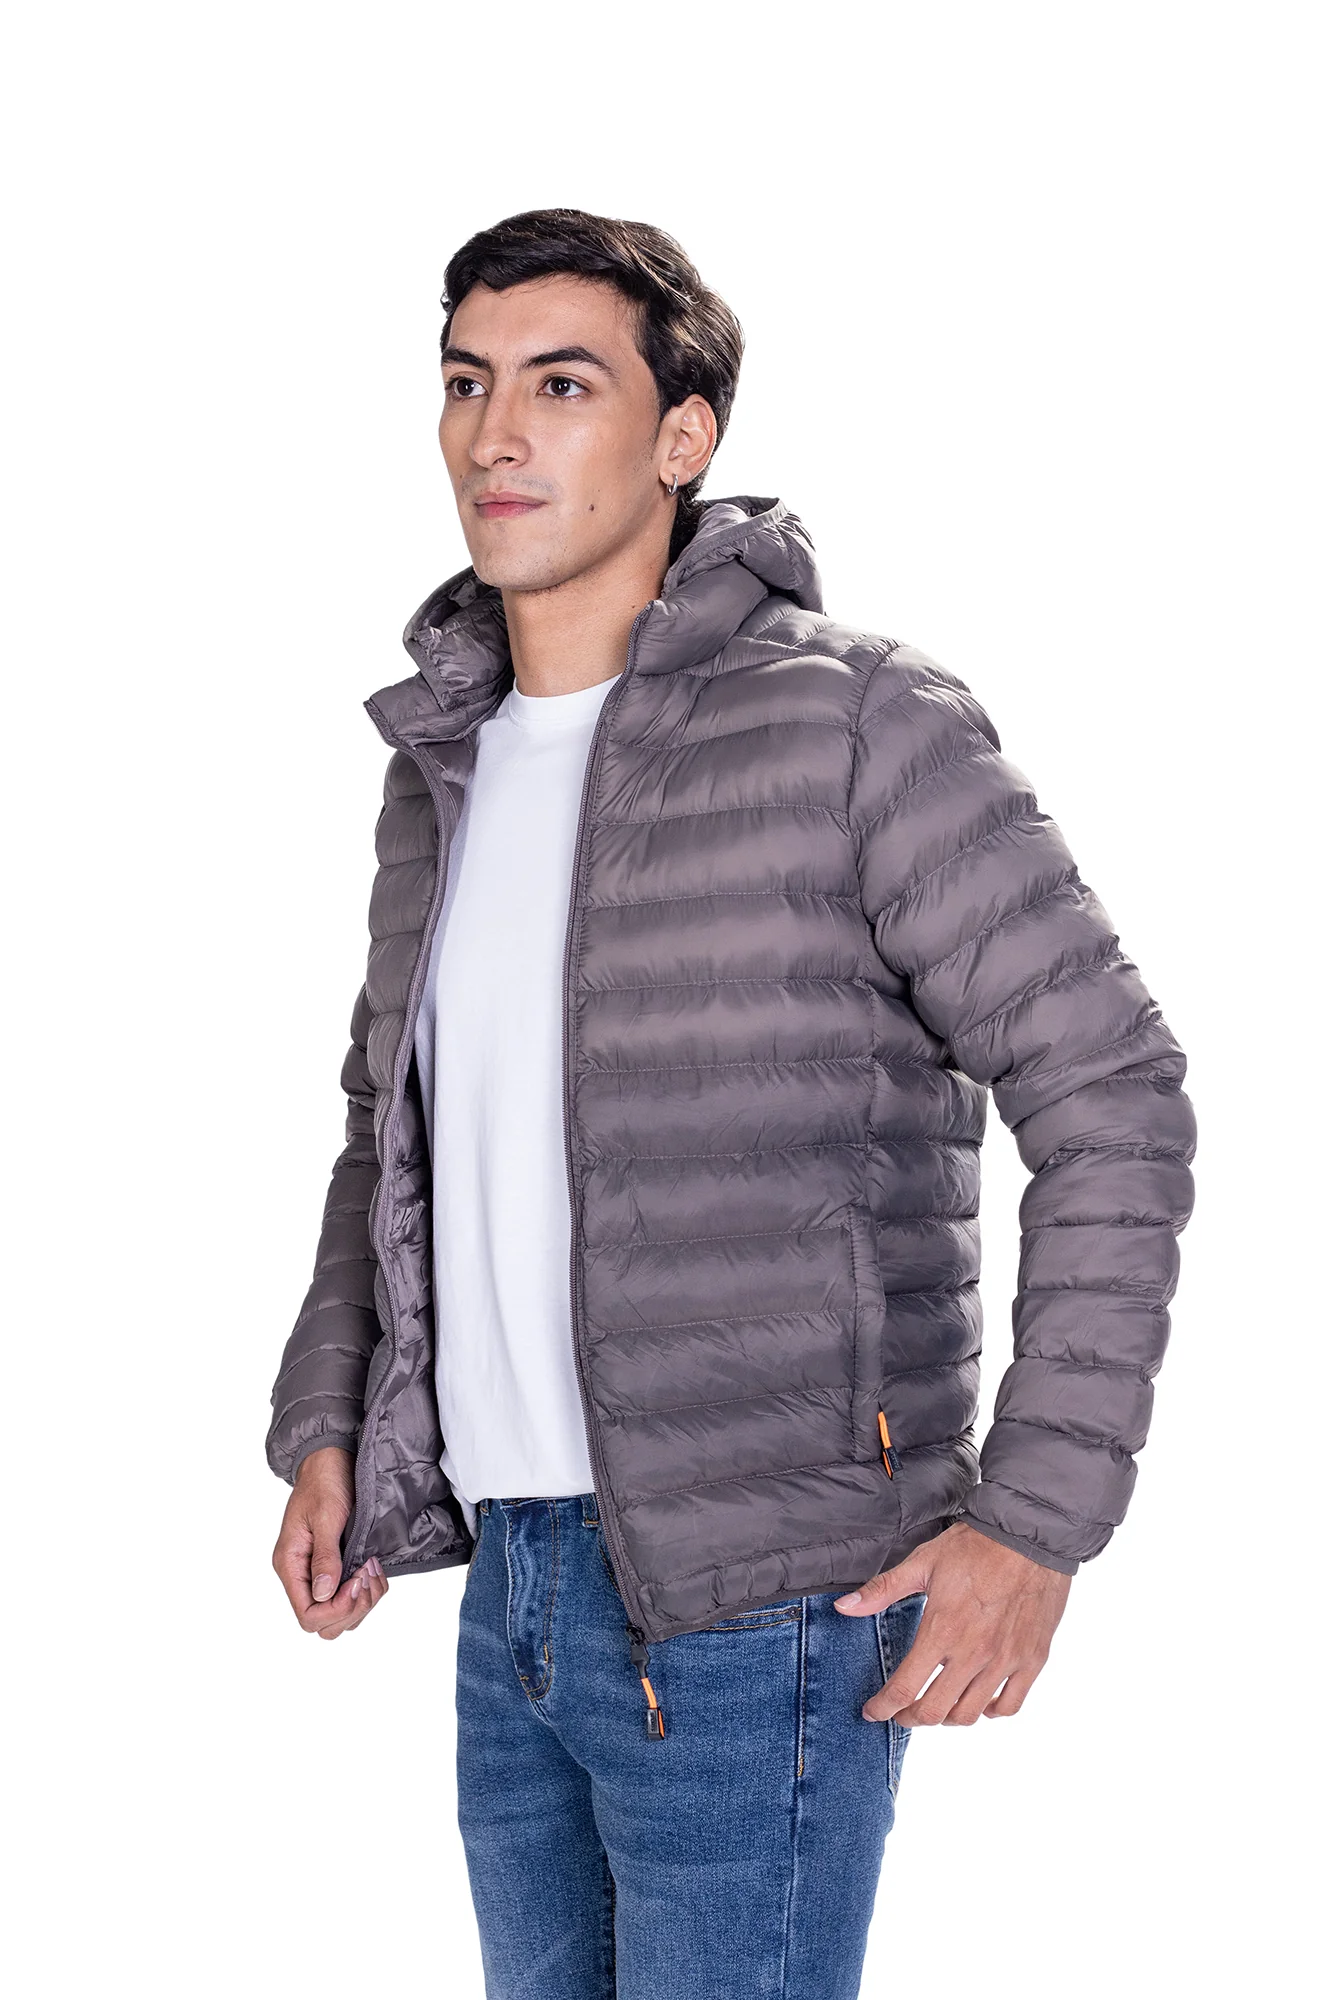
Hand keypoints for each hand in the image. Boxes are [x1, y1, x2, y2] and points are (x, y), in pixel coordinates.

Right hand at [272, 1445, 388, 1639]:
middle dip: (352, 1607)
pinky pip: (353, 1597)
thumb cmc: (325, 1481)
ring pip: (342, 1616)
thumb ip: (325, 1556)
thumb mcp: (326, 1516)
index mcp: (290, 1565)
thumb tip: (324, 1594)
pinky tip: (374, 1565)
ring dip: (364, 1599)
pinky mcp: (337, 1567)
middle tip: (366, 1574)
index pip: (307, 1615)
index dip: (335, 1610)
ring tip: (372, 1567)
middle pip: (325, 1624)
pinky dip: (368, 1589)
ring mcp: (320, 1574)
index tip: (356, 1582)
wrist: (332, 1459)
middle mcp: (303, 1575)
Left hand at [835, 1520, 1070, 1724]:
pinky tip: (979, 1702)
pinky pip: (1009, 1705)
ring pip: (970, 1714)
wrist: (1029, 1536)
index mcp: (942, 1631)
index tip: (873, 1711)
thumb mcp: (922, 1563)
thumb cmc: (975, 1547)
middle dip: (910, 1718)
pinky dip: (989, 1713)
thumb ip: (882, 1590)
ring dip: (946, 1718)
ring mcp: (1005, 1661)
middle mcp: (973, 1654)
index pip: (905, 1689)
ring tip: (937, 1707)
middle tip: (902, 1712)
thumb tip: (843, 1607)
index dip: (883, 1708)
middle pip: (934, 1711)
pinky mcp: (1032, 1660)